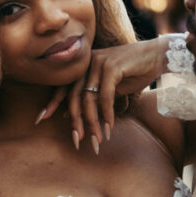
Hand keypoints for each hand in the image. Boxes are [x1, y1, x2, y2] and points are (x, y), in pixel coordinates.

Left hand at [37, 38, 168, 147]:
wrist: (156, 56)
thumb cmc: (132, 72)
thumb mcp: (108, 88)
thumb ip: (90, 97)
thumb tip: (67, 114)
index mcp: (83, 65)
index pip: (64, 86)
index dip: (52, 102)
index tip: (40, 118)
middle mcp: (87, 61)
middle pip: (74, 95)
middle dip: (75, 121)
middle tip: (77, 140)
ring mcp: (98, 62)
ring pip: (89, 98)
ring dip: (93, 122)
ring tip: (97, 139)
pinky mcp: (112, 66)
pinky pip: (105, 95)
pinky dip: (107, 113)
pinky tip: (110, 126)